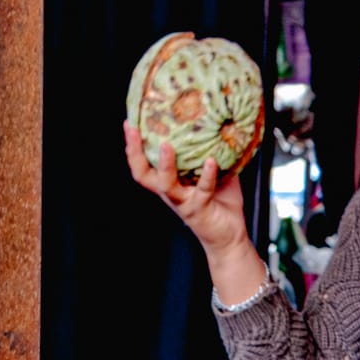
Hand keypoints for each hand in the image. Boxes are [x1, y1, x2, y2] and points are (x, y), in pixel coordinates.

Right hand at [123, 117, 252, 260]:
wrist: (230, 236)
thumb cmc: (220, 203)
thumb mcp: (211, 172)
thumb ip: (209, 151)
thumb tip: (217, 122)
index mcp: (168, 184)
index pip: (142, 166)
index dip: (133, 147)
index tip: (129, 124)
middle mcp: (170, 193)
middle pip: (143, 175)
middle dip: (135, 152)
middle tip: (134, 130)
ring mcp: (183, 202)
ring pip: (166, 184)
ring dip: (165, 165)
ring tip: (166, 146)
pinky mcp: (199, 209)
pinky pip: (202, 190)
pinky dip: (207, 175)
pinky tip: (211, 161)